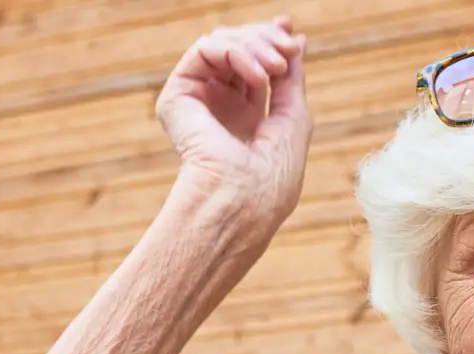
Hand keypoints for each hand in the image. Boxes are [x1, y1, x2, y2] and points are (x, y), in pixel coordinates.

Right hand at [156, 16, 311, 238]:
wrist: (242, 203)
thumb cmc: (271, 179)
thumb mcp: (293, 118)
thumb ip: (291, 78)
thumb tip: (297, 39)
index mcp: (244, 118)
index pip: (254, 66)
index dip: (271, 41)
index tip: (291, 30)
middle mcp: (218, 107)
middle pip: (239, 48)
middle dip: (267, 40)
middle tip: (288, 48)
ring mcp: (196, 101)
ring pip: (222, 44)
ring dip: (255, 46)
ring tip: (275, 67)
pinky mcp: (177, 97)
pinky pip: (204, 50)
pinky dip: (235, 52)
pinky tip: (258, 74)